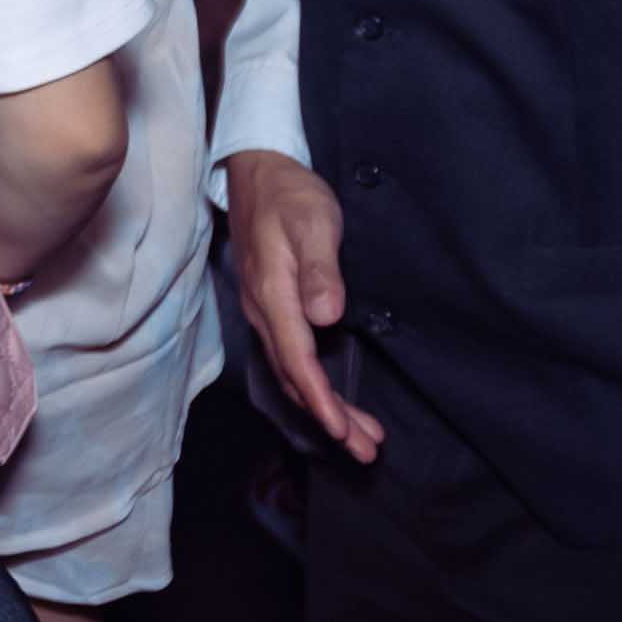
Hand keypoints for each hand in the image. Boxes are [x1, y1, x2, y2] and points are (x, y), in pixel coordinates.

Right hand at [224, 149, 381, 462]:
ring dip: (323, 408)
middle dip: (329, 419)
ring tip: (359, 436)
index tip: (343, 431)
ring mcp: (265, 311)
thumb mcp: (313, 222)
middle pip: (294, 378)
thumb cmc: (290, 194)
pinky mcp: (273, 307)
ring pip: (292, 372)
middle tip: (364, 451)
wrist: (257, 169)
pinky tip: (331, 396)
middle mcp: (264, 311)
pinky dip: (312, 385)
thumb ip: (319, 269)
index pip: (297, 360)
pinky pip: (290, 358)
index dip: (321, 400)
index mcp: (273, 296)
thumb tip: (325, 317)